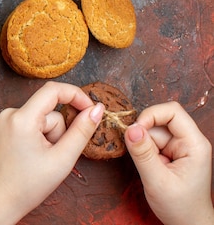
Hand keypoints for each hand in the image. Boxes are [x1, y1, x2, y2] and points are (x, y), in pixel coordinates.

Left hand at [0, 81, 103, 224]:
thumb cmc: (26, 187)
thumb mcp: (62, 160)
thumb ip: (82, 131)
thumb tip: (97, 108)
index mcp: (21, 118)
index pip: (53, 90)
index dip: (76, 96)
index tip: (90, 109)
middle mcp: (6, 114)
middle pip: (46, 111)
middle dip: (57, 131)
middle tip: (52, 157)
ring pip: (35, 120)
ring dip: (43, 136)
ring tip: (36, 161)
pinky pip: (21, 126)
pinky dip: (29, 138)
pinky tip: (24, 158)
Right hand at [125, 101, 213, 224]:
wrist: (188, 223)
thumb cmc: (180, 206)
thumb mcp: (157, 181)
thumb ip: (143, 153)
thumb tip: (130, 128)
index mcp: (195, 145)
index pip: (173, 112)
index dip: (151, 115)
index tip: (135, 131)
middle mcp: (189, 141)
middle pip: (160, 120)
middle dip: (144, 134)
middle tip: (138, 153)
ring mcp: (180, 146)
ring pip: (153, 131)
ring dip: (144, 145)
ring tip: (148, 167)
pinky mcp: (171, 152)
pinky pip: (151, 141)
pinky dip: (144, 150)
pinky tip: (149, 166)